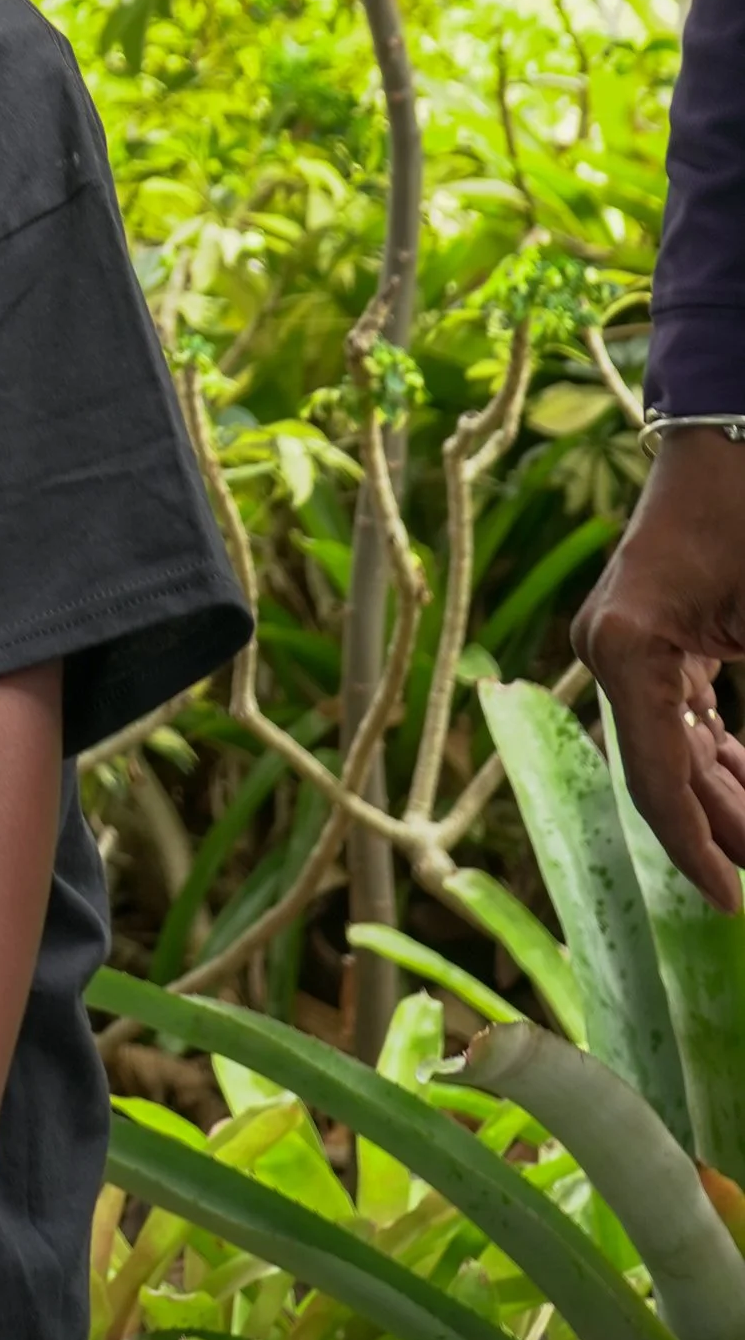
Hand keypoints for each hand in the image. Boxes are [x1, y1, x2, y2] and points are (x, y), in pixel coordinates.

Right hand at [574, 428, 744, 910]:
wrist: (735, 433)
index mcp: (630, 647)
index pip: (659, 779)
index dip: (699, 852)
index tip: (733, 906)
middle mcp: (609, 647)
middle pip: (664, 772)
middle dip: (724, 828)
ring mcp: (621, 641)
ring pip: (671, 750)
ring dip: (724, 797)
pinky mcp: (645, 634)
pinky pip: (675, 718)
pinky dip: (716, 755)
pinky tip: (744, 779)